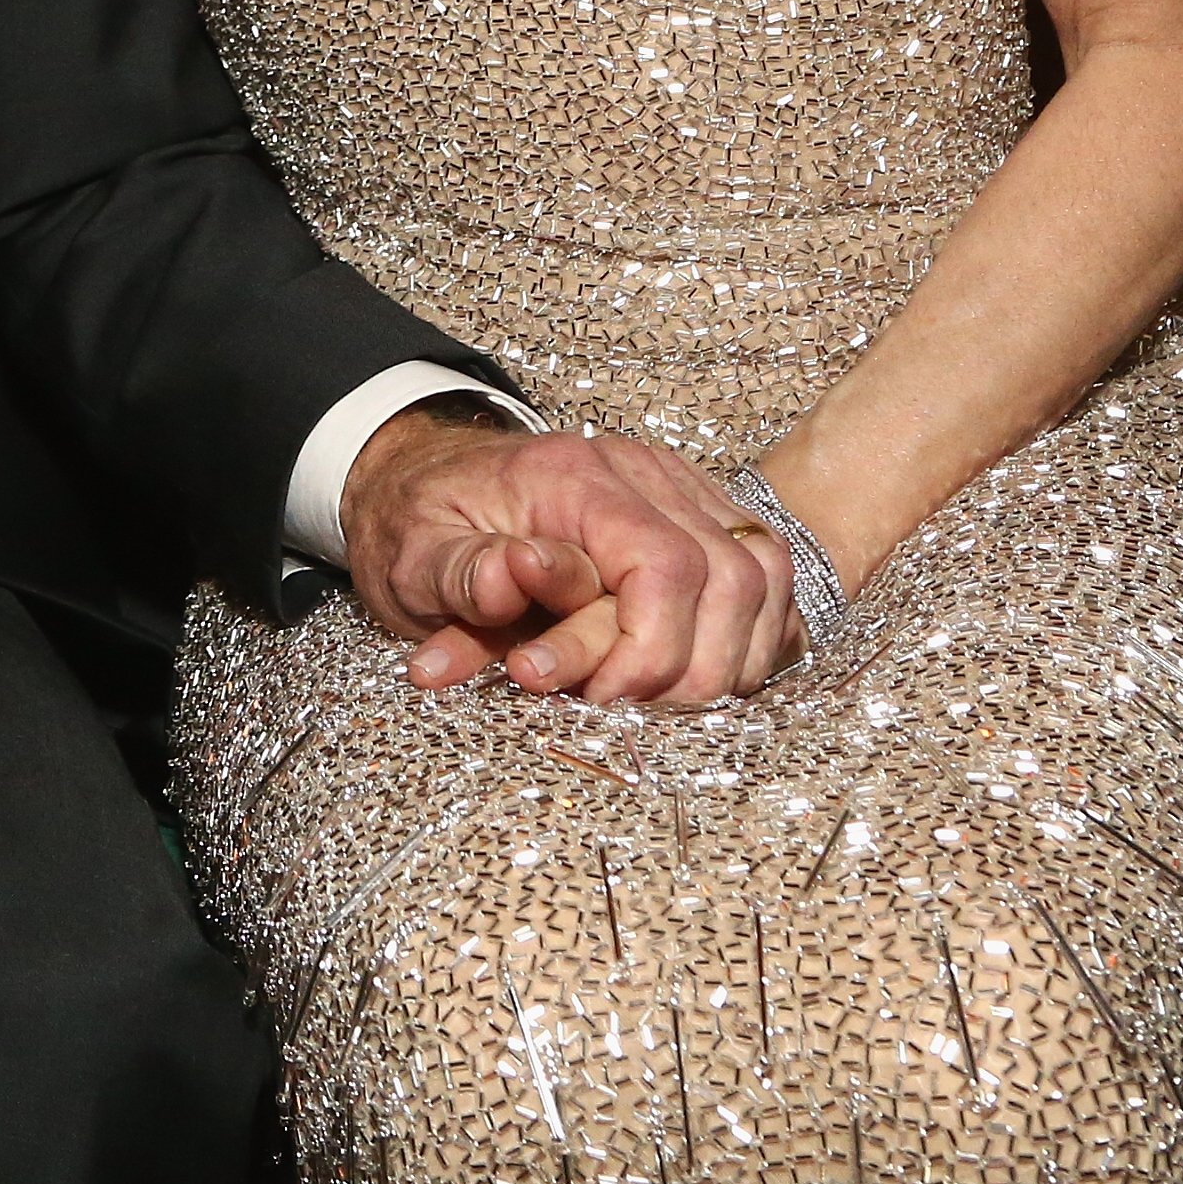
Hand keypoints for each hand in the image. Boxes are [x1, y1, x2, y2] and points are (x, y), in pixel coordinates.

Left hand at [340, 413, 799, 708]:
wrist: (428, 481)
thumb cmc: (424, 525)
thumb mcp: (415, 552)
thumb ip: (463, 570)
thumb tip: (514, 576)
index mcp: (575, 476)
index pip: (666, 566)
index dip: (648, 652)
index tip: (597, 699)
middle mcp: (645, 474)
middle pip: (733, 578)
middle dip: (689, 669)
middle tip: (621, 709)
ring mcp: (682, 492)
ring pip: (764, 578)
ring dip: (725, 659)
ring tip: (655, 699)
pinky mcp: (702, 520)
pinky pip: (767, 580)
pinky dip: (748, 638)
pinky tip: (696, 674)